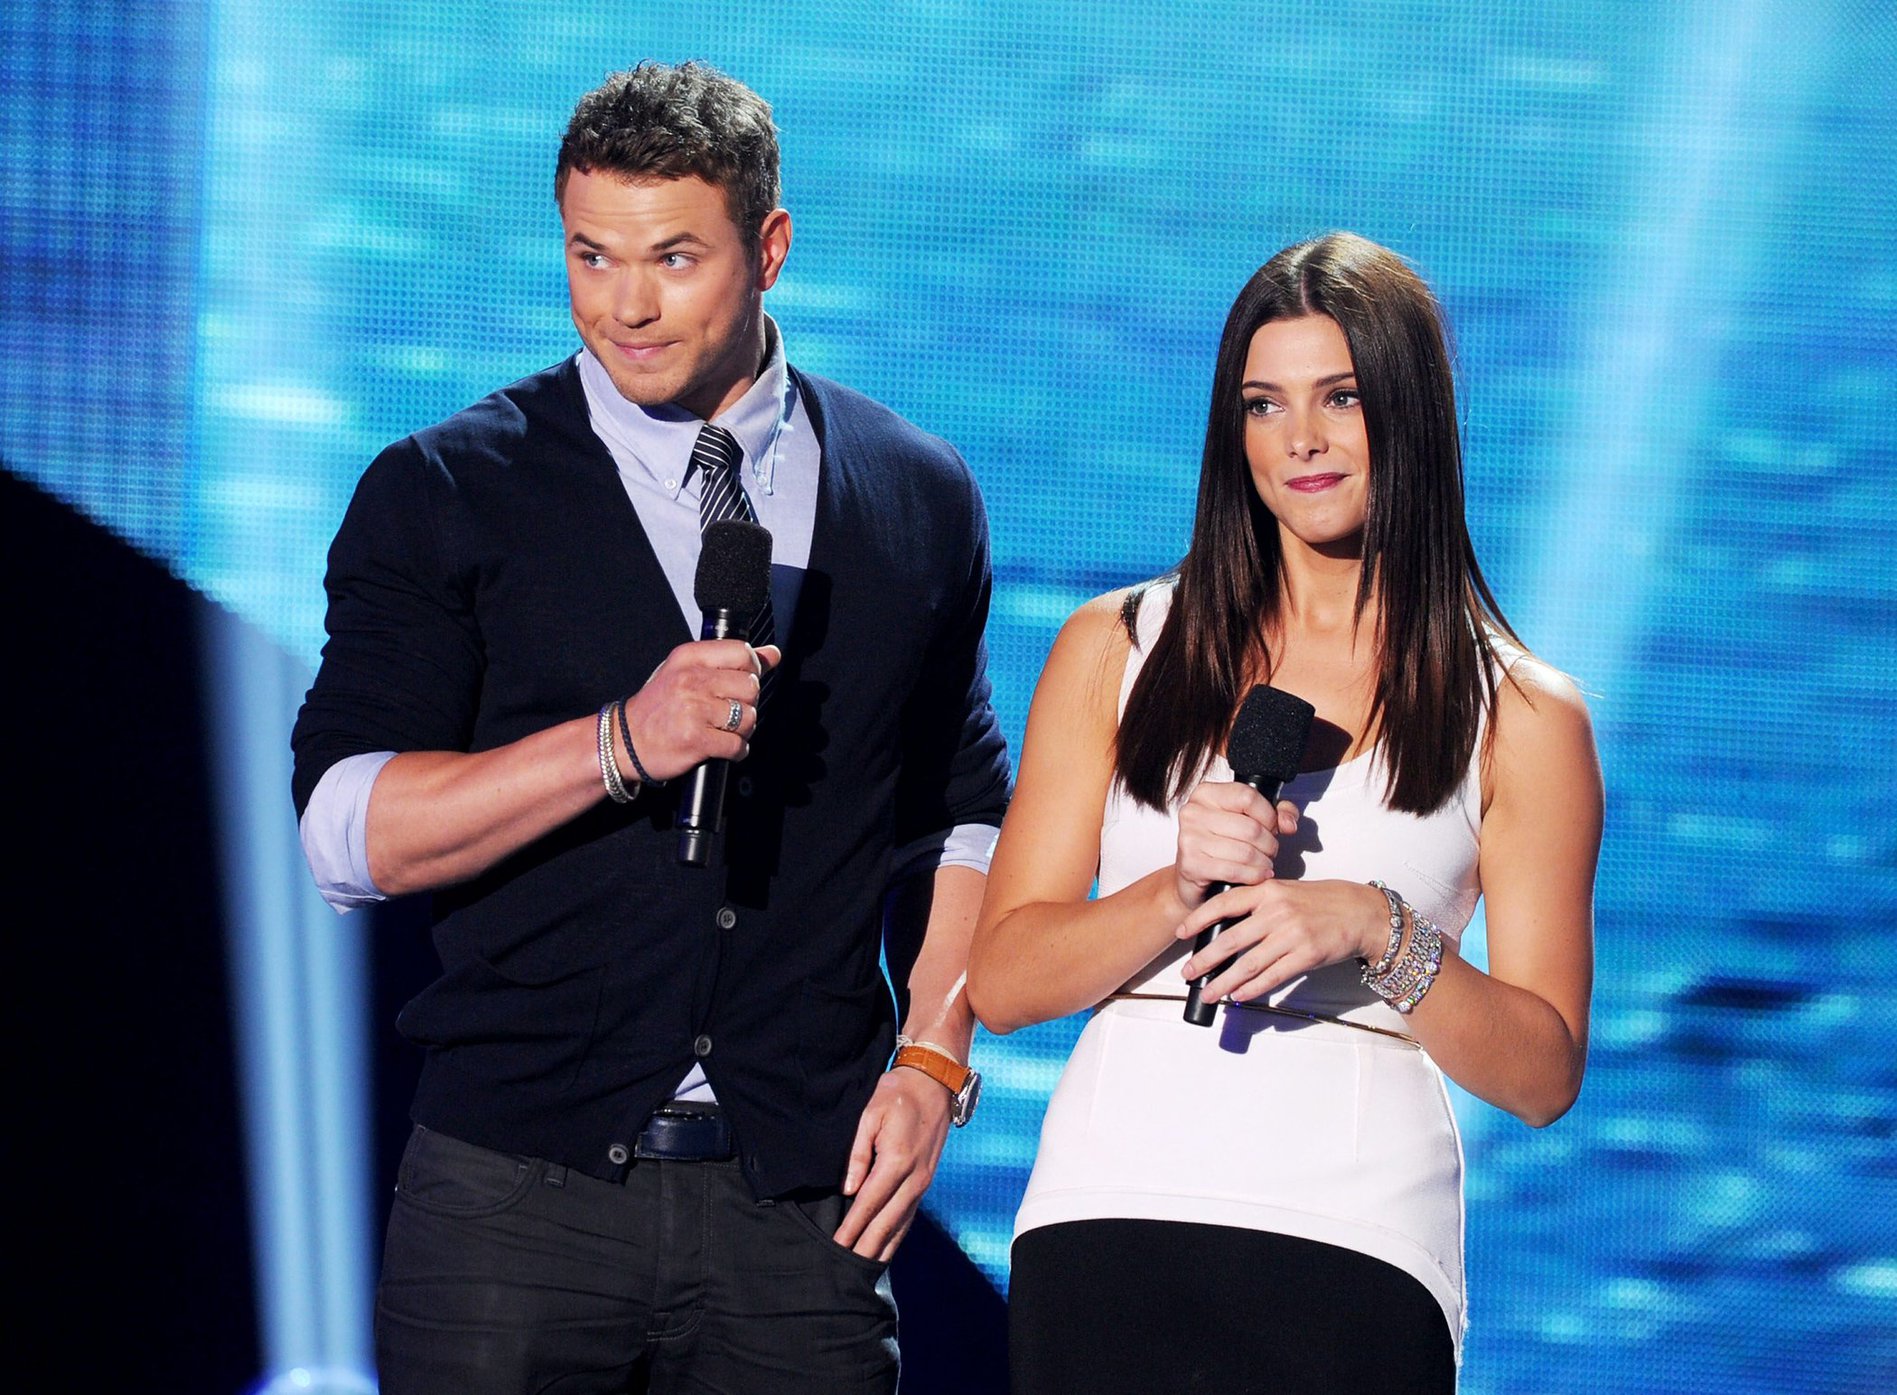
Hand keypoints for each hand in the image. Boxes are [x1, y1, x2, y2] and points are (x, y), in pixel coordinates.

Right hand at [619, 641, 780, 781]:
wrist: (624, 742)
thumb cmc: (657, 706)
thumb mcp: (687, 671)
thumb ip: (730, 661)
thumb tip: (773, 654)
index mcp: (689, 657)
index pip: (742, 653)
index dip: (751, 670)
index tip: (741, 682)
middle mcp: (691, 679)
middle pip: (751, 687)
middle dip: (747, 704)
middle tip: (729, 712)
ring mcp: (693, 710)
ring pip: (748, 717)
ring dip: (742, 730)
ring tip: (723, 730)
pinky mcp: (696, 739)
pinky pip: (738, 745)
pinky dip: (736, 751)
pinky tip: (721, 747)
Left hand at [832, 1066, 952, 1261]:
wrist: (934, 1083)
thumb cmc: (897, 1094)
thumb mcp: (870, 1115)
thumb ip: (858, 1153)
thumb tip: (849, 1189)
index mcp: (896, 1161)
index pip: (868, 1203)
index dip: (852, 1227)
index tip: (837, 1245)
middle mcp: (914, 1178)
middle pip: (887, 1221)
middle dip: (867, 1246)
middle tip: (847, 1268)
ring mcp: (923, 1181)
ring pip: (902, 1223)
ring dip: (884, 1246)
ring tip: (867, 1266)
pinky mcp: (926, 1180)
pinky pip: (911, 1213)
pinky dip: (898, 1233)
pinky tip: (888, 1244)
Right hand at [1172, 781, 1299, 912]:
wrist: (1193, 875)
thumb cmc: (1222, 843)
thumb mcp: (1250, 818)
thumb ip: (1278, 811)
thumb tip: (1288, 823)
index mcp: (1206, 793)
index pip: (1248, 797)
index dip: (1268, 815)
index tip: (1271, 827)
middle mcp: (1193, 812)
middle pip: (1250, 828)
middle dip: (1269, 844)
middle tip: (1270, 851)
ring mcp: (1189, 838)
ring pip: (1245, 852)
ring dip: (1263, 863)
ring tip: (1264, 864)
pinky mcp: (1191, 864)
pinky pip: (1234, 871)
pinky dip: (1252, 876)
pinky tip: (1257, 876)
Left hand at [1177, 878, 1388, 1003]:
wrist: (1360, 912)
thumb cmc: (1320, 902)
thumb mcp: (1286, 891)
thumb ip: (1258, 904)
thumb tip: (1224, 927)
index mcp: (1268, 890)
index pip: (1224, 903)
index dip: (1199, 918)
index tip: (1182, 932)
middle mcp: (1277, 911)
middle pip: (1231, 939)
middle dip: (1205, 959)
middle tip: (1188, 972)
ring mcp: (1292, 934)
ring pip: (1248, 964)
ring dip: (1224, 982)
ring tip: (1208, 992)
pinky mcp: (1306, 955)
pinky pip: (1272, 976)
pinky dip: (1252, 989)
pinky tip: (1238, 996)